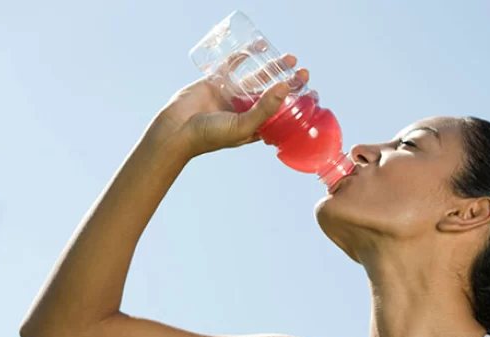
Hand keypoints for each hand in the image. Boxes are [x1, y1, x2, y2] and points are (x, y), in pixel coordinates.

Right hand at [145, 55, 309, 159]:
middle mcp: (244, 111)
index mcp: (253, 127)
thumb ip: (265, 108)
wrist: (176, 130)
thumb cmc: (209, 136)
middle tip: (303, 73)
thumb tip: (284, 86)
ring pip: (256, 78)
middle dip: (289, 83)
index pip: (281, 115)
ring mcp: (231, 95)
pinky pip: (234, 65)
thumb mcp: (243, 126)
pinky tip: (259, 47)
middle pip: (272, 94)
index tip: (313, 95)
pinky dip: (246, 55)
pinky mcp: (217, 82)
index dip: (297, 106)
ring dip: (273, 68)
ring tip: (290, 59)